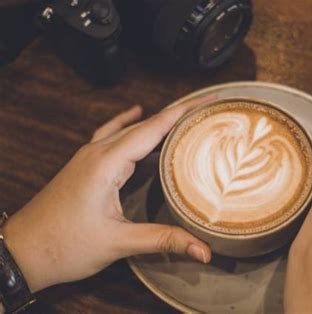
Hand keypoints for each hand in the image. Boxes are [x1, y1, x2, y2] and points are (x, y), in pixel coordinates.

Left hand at [3, 96, 214, 292]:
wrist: (22, 250)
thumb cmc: (62, 245)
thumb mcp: (117, 242)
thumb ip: (162, 240)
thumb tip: (202, 249)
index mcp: (107, 163)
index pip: (154, 129)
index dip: (185, 112)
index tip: (208, 100)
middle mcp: (98, 153)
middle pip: (145, 124)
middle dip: (178, 113)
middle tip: (207, 107)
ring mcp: (89, 156)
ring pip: (130, 128)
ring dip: (157, 119)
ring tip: (183, 114)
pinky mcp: (85, 164)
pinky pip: (111, 134)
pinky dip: (128, 124)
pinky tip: (135, 115)